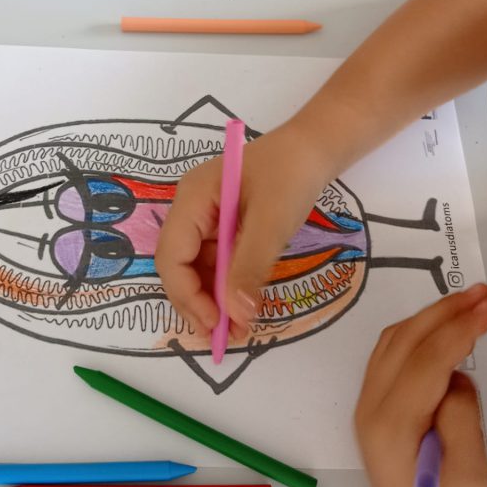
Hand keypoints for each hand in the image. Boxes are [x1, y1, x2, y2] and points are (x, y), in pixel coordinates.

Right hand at [155, 120, 329, 335]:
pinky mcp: (223, 226)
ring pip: (198, 269)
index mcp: (191, 198)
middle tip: (226, 336)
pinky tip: (243, 308)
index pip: (172, 255)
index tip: (215, 325)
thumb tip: (236, 316)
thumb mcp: (272, 221)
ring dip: (214, 300)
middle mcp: (191, 209)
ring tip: (239, 329)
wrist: (314, 150)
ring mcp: (206, 218)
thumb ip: (250, 266)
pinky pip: (217, 263)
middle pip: (179, 266)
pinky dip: (227, 287)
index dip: (188, 295)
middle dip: (198, 303)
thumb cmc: (291, 174)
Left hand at [355, 285, 486, 486]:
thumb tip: (457, 376)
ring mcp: (367, 412)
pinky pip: (390, 361)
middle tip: (482, 294)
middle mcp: (368, 411)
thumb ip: (461, 417)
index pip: (425, 359)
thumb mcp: (471, 475)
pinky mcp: (376, 416)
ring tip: (468, 305)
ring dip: (429, 320)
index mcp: (390, 425)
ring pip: (392, 346)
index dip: (458, 328)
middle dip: (443, 313)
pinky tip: (443, 332)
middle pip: (403, 342)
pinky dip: (417, 338)